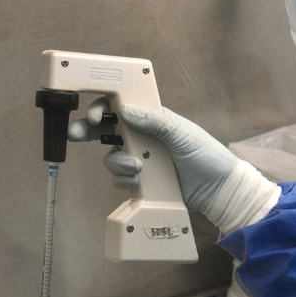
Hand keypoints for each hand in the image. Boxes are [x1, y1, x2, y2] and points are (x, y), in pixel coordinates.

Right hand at [69, 99, 277, 233]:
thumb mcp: (181, 134)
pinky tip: (138, 180)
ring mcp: (141, 159)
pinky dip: (123, 179)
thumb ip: (155, 121)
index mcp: (152, 119)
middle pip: (106, 130)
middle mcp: (143, 137)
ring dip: (117, 162)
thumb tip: (126, 109)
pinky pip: (120, 178)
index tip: (95, 116)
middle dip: (88, 131)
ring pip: (112, 156)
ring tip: (137, 168)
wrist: (218, 190)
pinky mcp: (142, 181)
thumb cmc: (206, 156)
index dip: (102, 108)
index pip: (120, 106)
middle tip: (76, 136)